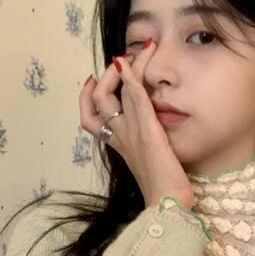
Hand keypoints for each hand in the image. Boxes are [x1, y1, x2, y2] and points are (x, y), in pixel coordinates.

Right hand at [79, 43, 196, 214]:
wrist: (168, 203)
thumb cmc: (164, 191)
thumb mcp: (150, 164)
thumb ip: (145, 148)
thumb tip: (150, 141)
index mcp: (119, 146)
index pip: (90, 119)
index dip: (86, 97)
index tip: (92, 80)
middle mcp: (120, 136)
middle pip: (96, 102)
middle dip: (103, 78)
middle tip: (119, 60)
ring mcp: (131, 132)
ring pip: (111, 94)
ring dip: (121, 67)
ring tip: (135, 51)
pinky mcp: (147, 130)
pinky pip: (134, 97)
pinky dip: (131, 76)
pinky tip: (132, 61)